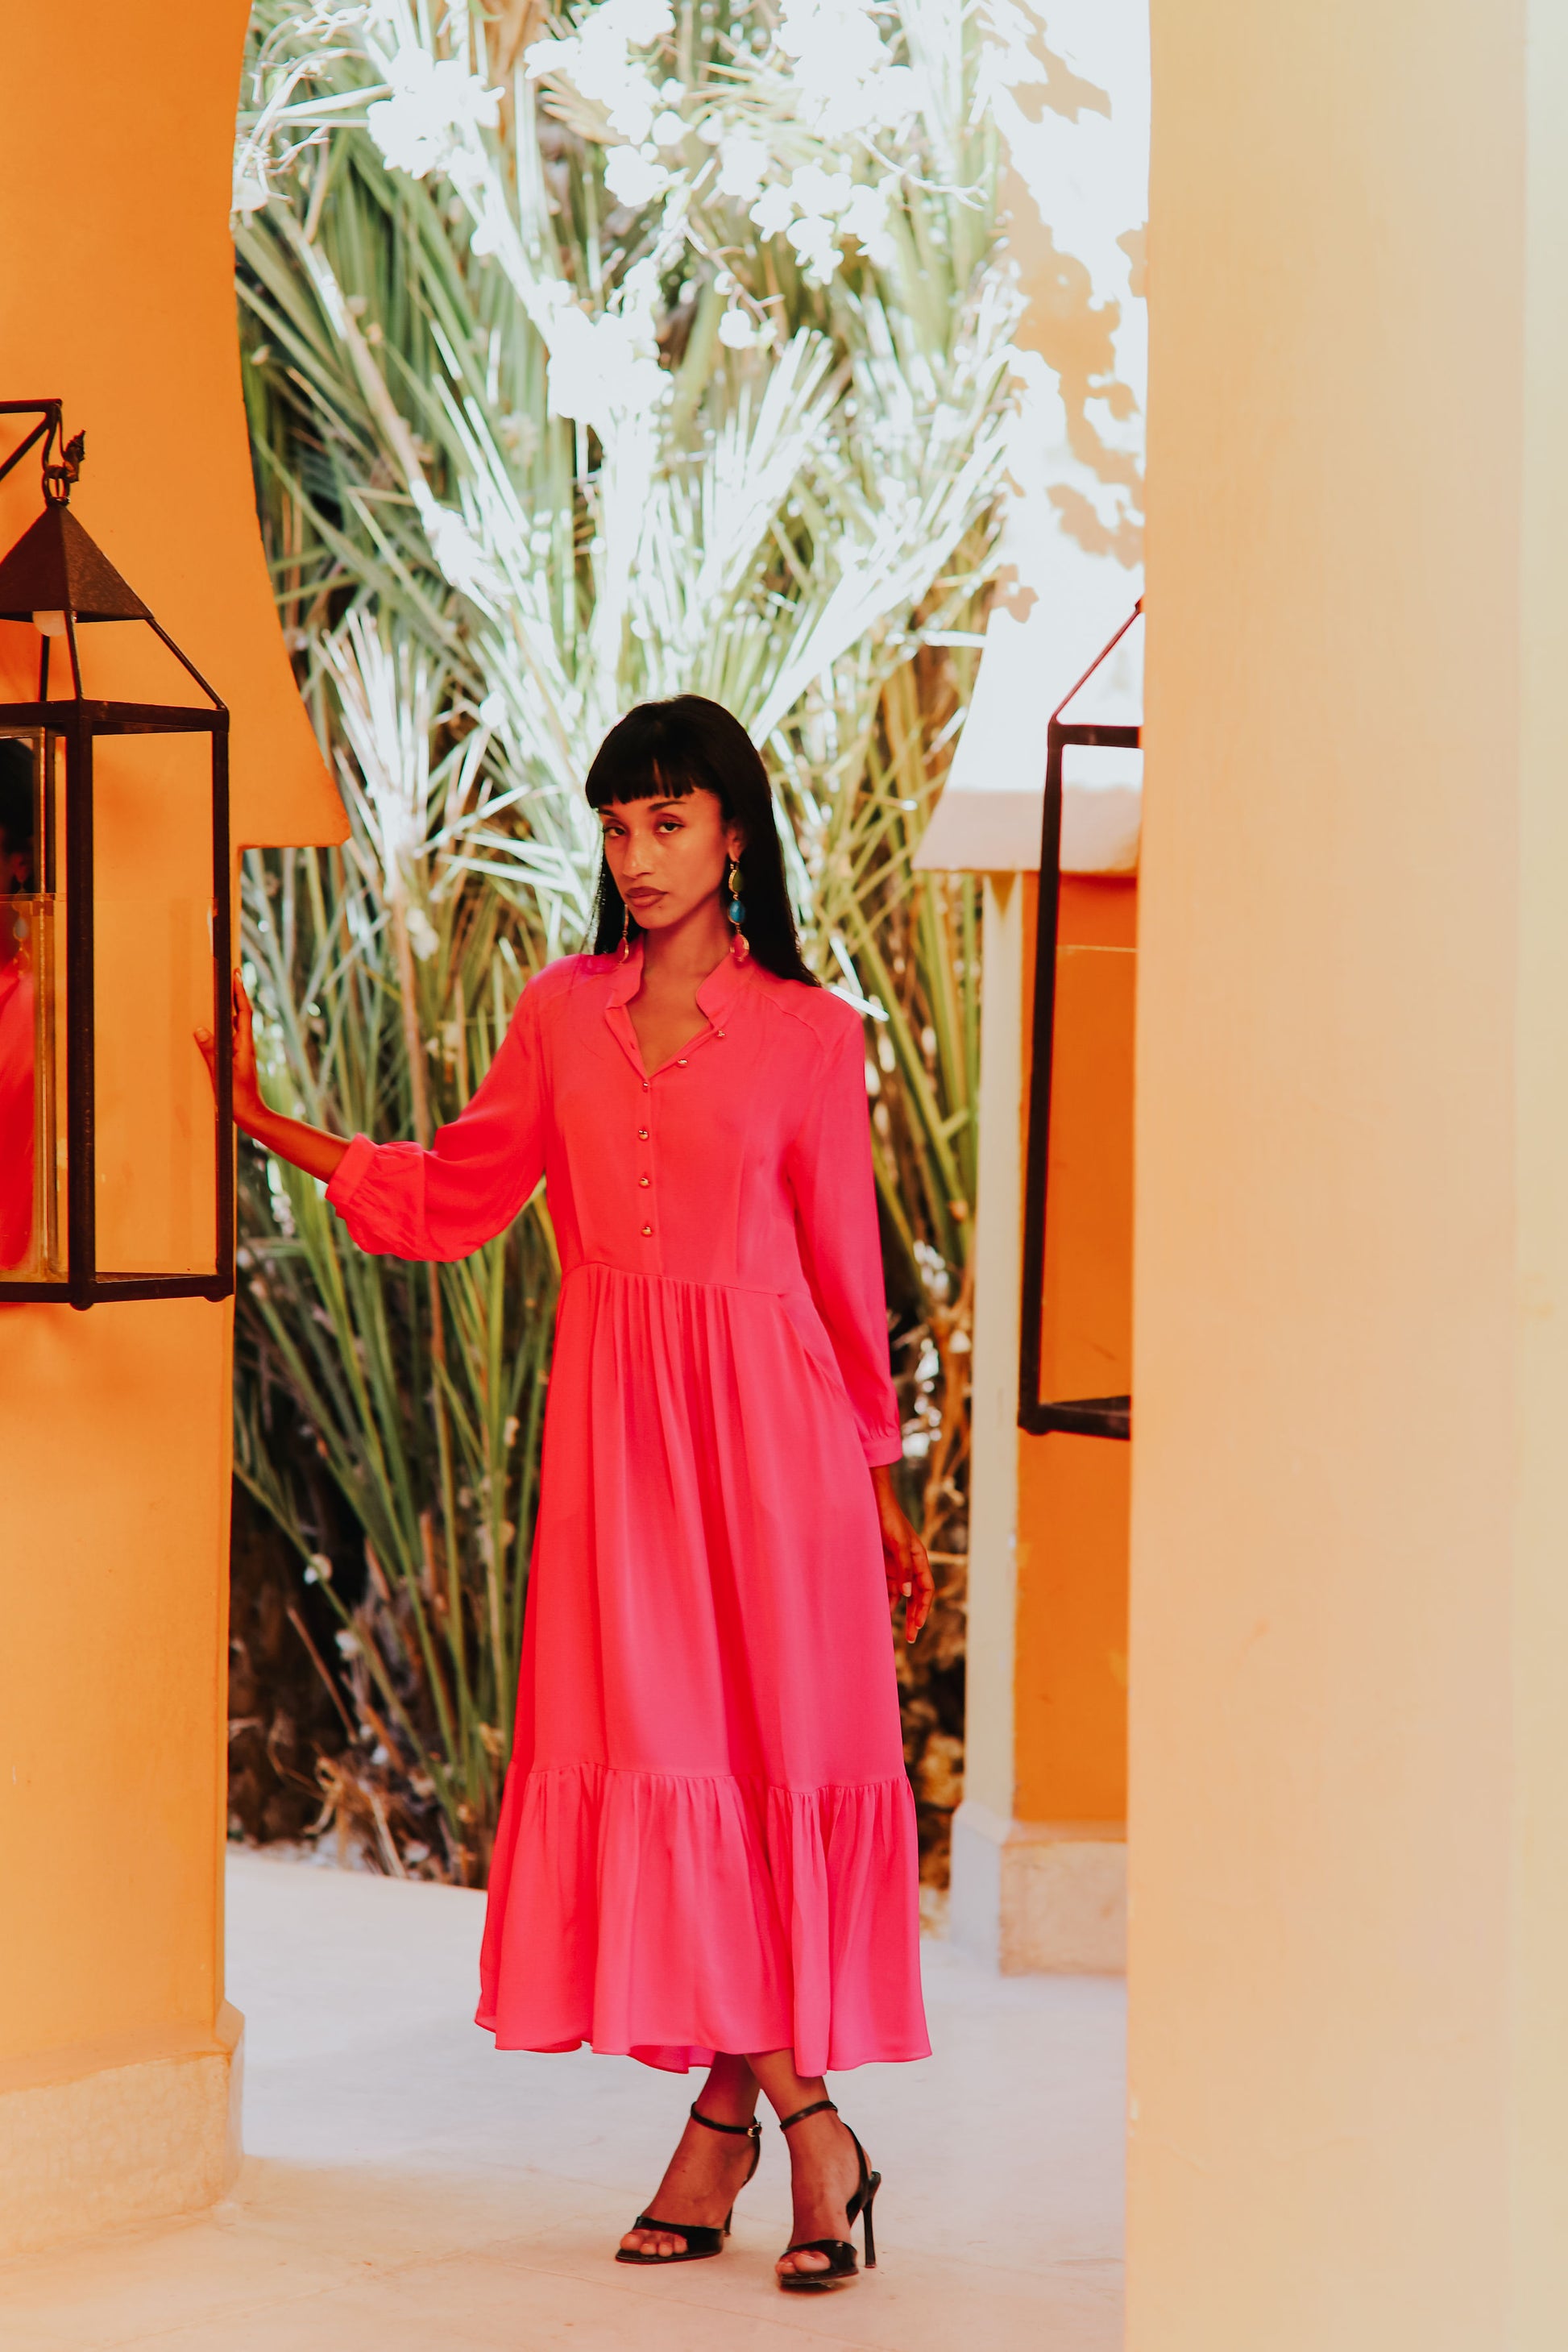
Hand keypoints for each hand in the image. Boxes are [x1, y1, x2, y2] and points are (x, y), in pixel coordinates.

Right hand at [195, 969, 261, 1125]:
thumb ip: (211, 1052)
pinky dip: (226, 1024)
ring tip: (222, 992)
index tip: (236, 974)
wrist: (251, 1115)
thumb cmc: (238, 1097)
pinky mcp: (237, 1059)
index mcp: (245, 1045)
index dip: (240, 993)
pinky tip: (217, 1024)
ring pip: (237, 1024)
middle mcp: (245, 1045)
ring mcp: (242, 1052)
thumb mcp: (222, 1073)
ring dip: (231, 1007)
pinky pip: (231, 1036)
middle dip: (236, 994)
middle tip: (231, 975)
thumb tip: (200, 1029)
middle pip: (242, 1013)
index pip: (244, 1012)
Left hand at [870, 1465, 933, 1644]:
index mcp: (919, 1558)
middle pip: (915, 1596)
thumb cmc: (889, 1518)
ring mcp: (894, 1565)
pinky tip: (879, 1609)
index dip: (924, 1607)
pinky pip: (884, 1585)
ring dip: (897, 1609)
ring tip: (892, 1628)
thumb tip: (908, 1594)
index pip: (926, 1588)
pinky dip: (884, 1597)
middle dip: (914, 1616)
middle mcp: (909, 1564)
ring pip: (899, 1593)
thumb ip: (904, 1569)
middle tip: (911, 1638)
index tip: (917, 1624)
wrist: (869, 1501)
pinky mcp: (880, 1564)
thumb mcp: (899, 1544)